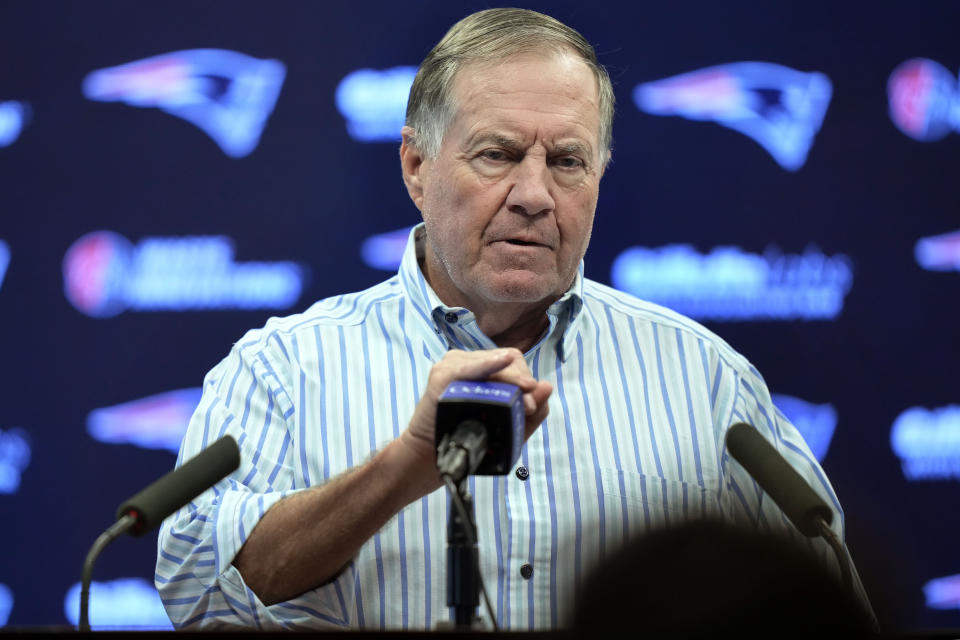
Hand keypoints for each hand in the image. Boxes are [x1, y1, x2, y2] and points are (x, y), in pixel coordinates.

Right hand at [396, 348, 551, 492]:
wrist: (434, 459)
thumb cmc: (470, 440)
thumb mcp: (509, 428)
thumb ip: (532, 411)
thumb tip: (547, 386)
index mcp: (484, 369)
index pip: (513, 362)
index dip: (525, 380)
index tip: (529, 406)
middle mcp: (468, 362)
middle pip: (506, 360)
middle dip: (520, 382)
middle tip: (526, 407)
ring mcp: (452, 365)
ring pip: (491, 362)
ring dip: (508, 381)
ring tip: (518, 402)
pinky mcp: (441, 375)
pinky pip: (467, 368)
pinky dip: (486, 365)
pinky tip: (502, 361)